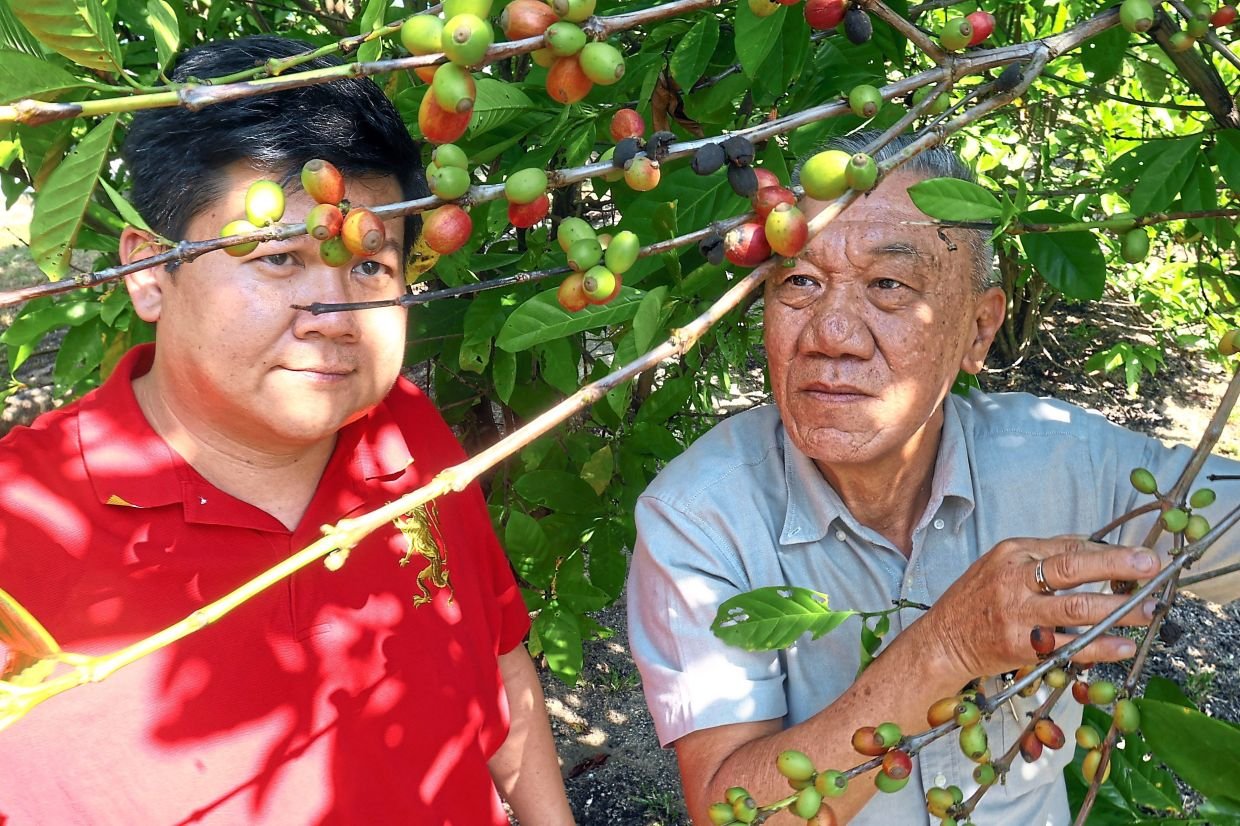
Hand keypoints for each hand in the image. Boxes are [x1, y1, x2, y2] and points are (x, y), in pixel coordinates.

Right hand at [916, 535, 1159, 681]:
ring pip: (1076, 609)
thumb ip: (1042, 555)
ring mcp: (1017, 614)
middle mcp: (1013, 580)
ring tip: (1148, 611)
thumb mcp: (1000, 565)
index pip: (1068, 548)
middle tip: (1151, 567)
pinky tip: (1123, 645)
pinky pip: (1068, 646)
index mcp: (1011, 554)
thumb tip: (1090, 545)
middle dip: (1117, 567)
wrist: (942, 641)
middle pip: (1073, 569)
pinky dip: (1099, 646)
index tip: (1140, 556)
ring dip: (1118, 610)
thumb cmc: (975, 601)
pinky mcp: (1020, 647)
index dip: (1108, 552)